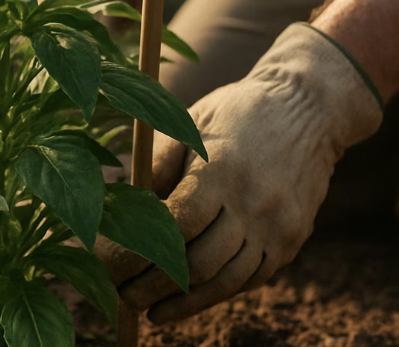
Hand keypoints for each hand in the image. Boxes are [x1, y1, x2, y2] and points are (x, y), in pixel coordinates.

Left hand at [103, 23, 383, 323]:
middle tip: (120, 296)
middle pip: (197, 263)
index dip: (137, 251)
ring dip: (182, 301)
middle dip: (152, 285)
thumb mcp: (192, 121)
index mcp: (221, 171)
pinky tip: (187, 299)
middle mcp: (253, 204)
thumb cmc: (236, 110)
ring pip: (225, 281)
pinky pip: (250, 279)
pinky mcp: (292, 241)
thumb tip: (124, 204)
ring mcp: (278, 227)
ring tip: (148, 308)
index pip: (174, 226)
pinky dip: (216, 293)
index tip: (108, 264)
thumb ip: (158, 162)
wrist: (307, 107)